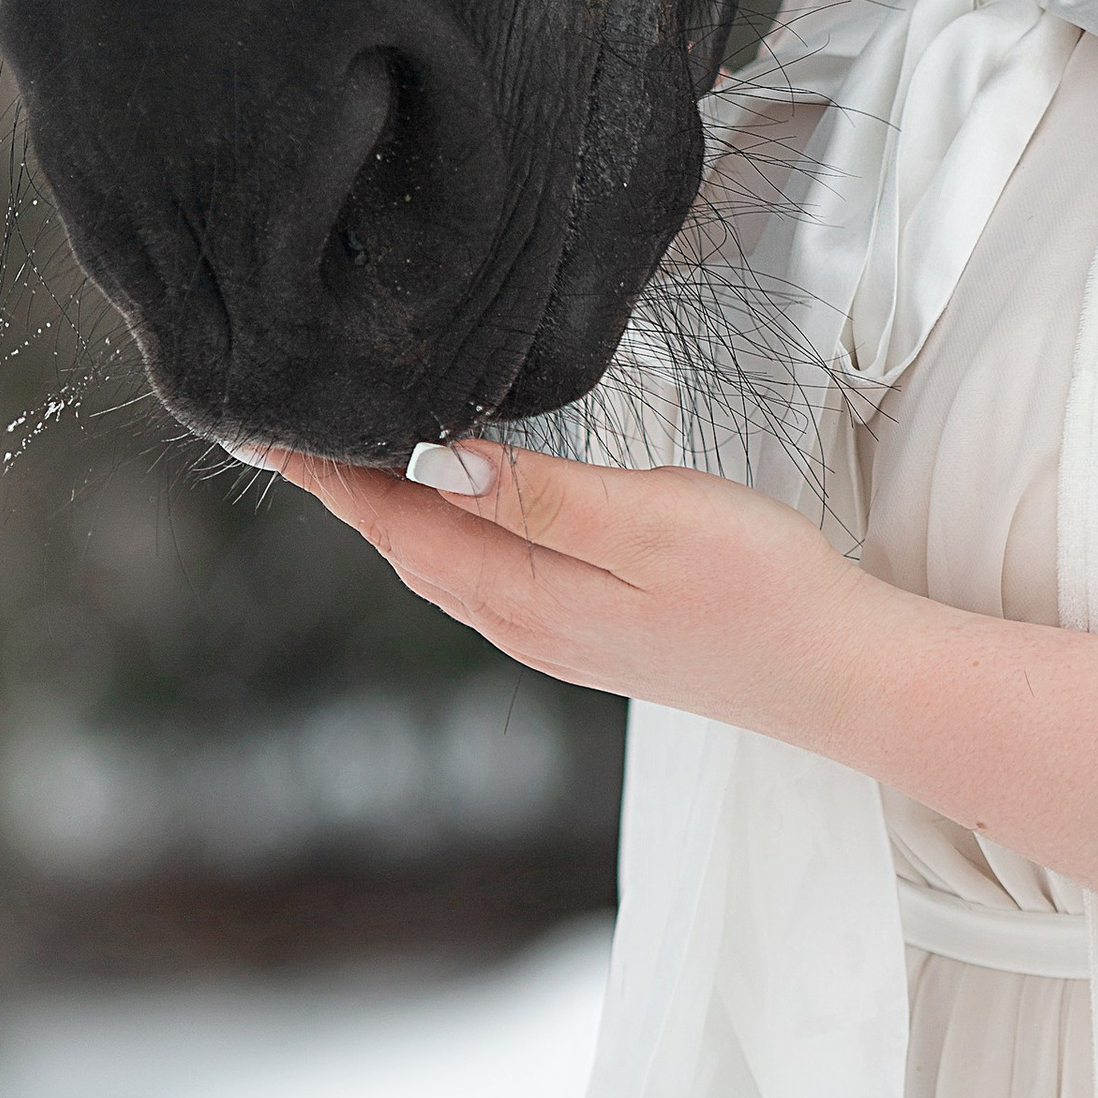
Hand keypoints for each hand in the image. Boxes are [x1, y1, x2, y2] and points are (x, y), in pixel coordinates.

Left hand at [260, 439, 873, 745]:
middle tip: (285, 426)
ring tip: (351, 460)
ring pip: (446, 566)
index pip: (397, 525)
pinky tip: (462, 509)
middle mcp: (525, 625)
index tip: (261, 425)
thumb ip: (543, 496)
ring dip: (394, 513)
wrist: (837, 672)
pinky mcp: (595, 632)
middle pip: (407, 549)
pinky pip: (490, 577)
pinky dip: (451, 534)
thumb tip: (434, 463)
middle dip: (345, 490)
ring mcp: (559, 635)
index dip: (328, 475)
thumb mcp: (651, 521)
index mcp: (525, 596)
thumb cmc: (760, 589)